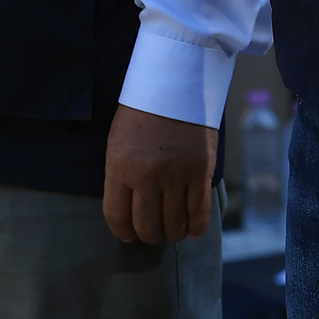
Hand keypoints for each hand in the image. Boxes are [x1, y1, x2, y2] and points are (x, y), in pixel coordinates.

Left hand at [103, 104, 217, 243]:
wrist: (174, 84)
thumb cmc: (142, 113)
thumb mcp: (118, 143)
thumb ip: (121, 177)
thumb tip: (129, 212)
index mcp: (120, 167)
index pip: (117, 217)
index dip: (123, 232)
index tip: (129, 234)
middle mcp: (147, 177)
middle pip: (147, 227)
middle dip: (149, 234)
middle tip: (153, 229)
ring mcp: (176, 176)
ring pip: (173, 226)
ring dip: (172, 232)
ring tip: (172, 227)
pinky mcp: (200, 173)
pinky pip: (199, 214)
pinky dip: (195, 228)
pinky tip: (192, 229)